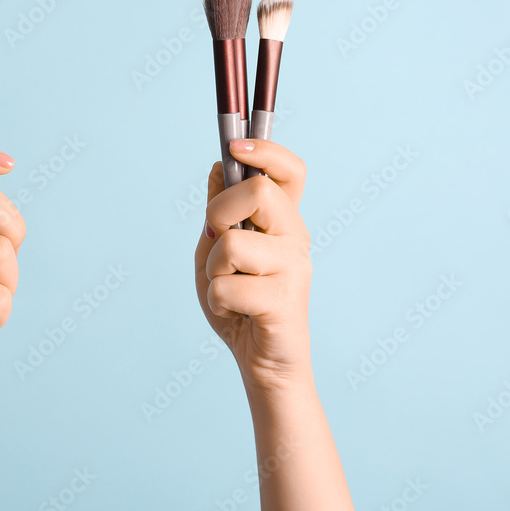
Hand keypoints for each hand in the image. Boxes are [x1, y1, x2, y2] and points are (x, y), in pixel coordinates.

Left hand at [194, 139, 311, 391]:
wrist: (262, 363)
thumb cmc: (239, 306)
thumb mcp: (216, 252)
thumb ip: (218, 212)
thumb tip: (217, 166)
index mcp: (282, 222)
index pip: (290, 171)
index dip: (266, 151)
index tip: (235, 146)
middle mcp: (295, 238)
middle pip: (259, 192)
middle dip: (220, 211)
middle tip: (217, 240)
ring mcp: (295, 268)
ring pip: (232, 244)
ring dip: (214, 271)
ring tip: (227, 289)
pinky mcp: (285, 300)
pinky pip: (227, 286)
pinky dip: (216, 302)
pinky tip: (234, 313)